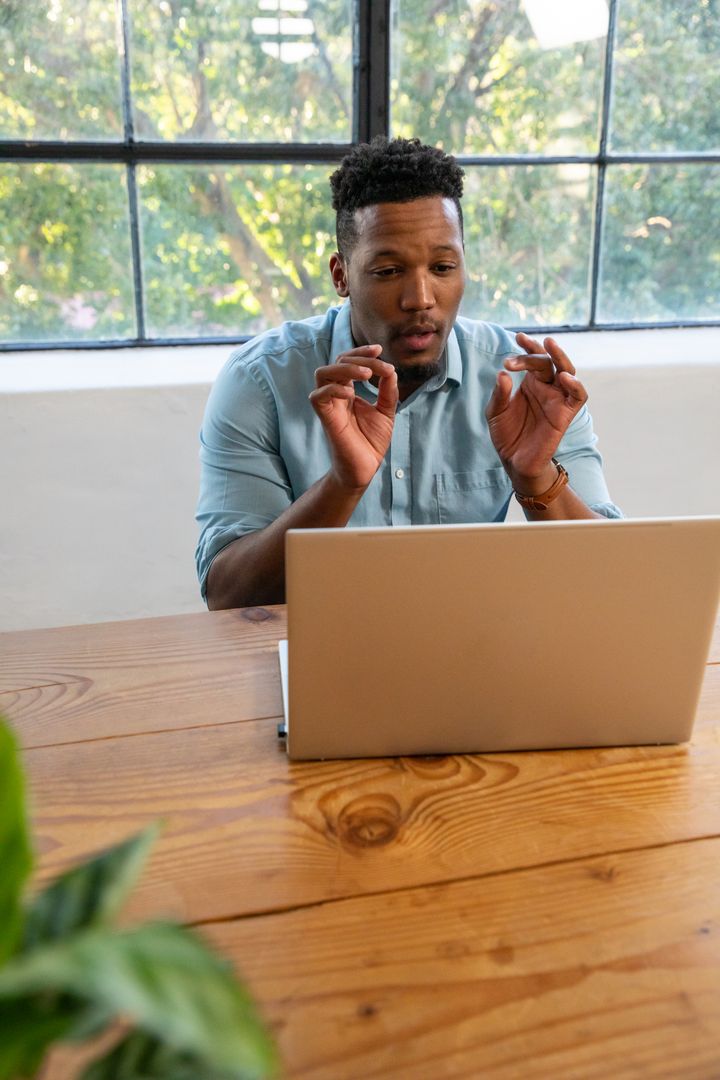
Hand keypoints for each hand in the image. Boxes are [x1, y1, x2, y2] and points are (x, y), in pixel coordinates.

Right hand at [309, 344, 397, 490]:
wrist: (365, 468)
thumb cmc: (371, 441)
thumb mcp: (386, 411)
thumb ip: (388, 391)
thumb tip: (391, 369)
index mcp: (348, 390)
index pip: (348, 361)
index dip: (362, 352)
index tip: (379, 349)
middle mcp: (336, 395)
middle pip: (336, 362)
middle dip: (358, 358)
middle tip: (379, 365)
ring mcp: (330, 405)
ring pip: (322, 373)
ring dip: (345, 368)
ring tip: (366, 374)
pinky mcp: (326, 418)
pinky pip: (318, 396)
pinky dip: (334, 390)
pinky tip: (352, 394)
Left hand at [485, 333, 587, 489]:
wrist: (515, 461)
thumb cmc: (507, 435)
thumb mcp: (495, 412)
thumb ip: (499, 393)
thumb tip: (502, 374)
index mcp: (531, 383)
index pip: (534, 358)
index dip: (528, 346)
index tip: (518, 337)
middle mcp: (546, 388)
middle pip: (547, 361)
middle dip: (532, 354)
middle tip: (515, 355)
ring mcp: (558, 399)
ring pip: (568, 371)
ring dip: (560, 357)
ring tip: (549, 345)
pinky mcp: (565, 414)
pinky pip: (578, 396)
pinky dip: (576, 384)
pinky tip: (564, 377)